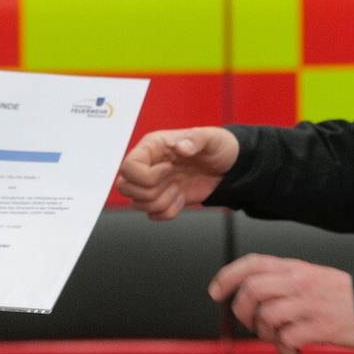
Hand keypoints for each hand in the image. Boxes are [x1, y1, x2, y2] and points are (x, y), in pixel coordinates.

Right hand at [116, 127, 239, 219]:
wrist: (228, 167)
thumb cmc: (217, 147)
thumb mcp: (211, 138)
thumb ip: (196, 139)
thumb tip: (181, 146)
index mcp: (152, 147)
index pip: (128, 166)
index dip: (146, 175)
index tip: (169, 168)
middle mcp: (148, 165)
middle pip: (125, 187)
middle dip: (150, 191)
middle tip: (172, 181)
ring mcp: (154, 184)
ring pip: (137, 203)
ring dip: (161, 202)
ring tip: (178, 189)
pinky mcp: (162, 199)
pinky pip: (153, 215)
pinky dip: (168, 212)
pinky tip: (181, 198)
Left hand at [209, 255, 353, 353]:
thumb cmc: (343, 295)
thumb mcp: (311, 276)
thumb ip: (282, 281)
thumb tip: (250, 295)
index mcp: (295, 268)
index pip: (253, 263)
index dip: (227, 276)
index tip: (216, 292)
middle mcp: (299, 282)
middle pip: (252, 290)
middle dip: (242, 311)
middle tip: (251, 324)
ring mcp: (309, 304)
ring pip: (267, 317)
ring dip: (266, 335)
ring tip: (280, 340)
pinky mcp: (320, 327)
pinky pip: (287, 340)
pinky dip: (285, 351)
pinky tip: (294, 352)